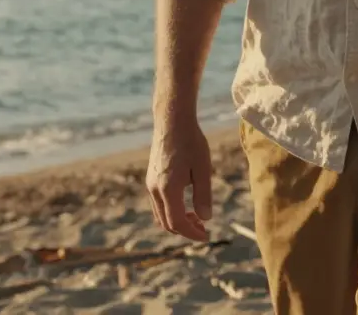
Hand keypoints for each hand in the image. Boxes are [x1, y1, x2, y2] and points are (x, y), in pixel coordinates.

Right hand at [146, 117, 212, 241]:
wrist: (172, 120)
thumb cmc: (191, 142)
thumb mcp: (203, 168)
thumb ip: (203, 195)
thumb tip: (206, 218)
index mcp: (168, 189)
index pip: (177, 223)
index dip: (192, 234)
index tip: (206, 236)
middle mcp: (154, 189)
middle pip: (166, 223)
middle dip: (185, 229)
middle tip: (204, 228)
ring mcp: (150, 183)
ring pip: (160, 214)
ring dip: (177, 221)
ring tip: (196, 216)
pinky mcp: (151, 177)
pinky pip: (158, 203)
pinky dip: (171, 210)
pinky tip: (186, 203)